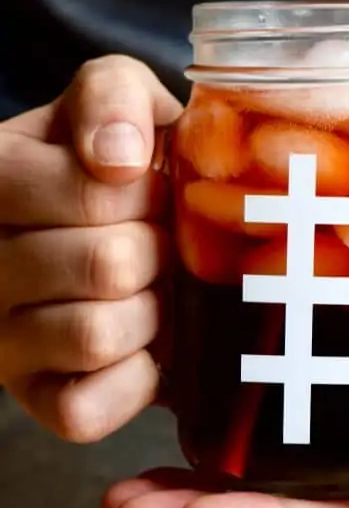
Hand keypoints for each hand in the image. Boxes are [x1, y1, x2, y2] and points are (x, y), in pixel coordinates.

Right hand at [0, 56, 181, 440]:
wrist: (126, 226)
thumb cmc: (122, 160)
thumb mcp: (115, 99)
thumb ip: (111, 97)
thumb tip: (116, 160)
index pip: (93, 194)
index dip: (147, 193)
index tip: (147, 187)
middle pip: (105, 266)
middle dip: (156, 250)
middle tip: (154, 241)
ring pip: (95, 336)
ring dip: (150, 312)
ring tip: (147, 288)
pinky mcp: (33, 399)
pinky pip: (86, 409)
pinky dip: (134, 378)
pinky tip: (139, 342)